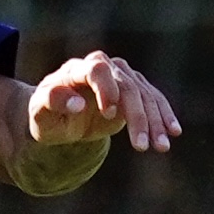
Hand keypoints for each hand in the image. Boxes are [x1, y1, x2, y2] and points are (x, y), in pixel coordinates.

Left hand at [27, 50, 180, 152]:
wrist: (58, 116)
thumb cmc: (46, 114)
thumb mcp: (39, 113)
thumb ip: (52, 103)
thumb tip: (78, 104)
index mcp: (77, 69)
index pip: (97, 70)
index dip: (105, 89)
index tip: (107, 114)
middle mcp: (104, 67)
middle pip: (127, 87)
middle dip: (137, 117)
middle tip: (140, 146)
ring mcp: (122, 76)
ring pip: (145, 95)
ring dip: (156, 122)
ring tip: (161, 147)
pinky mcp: (134, 89)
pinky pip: (154, 100)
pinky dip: (164, 116)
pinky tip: (173, 133)